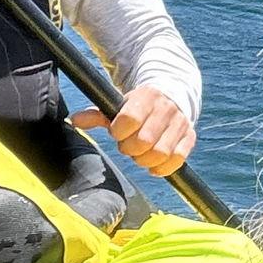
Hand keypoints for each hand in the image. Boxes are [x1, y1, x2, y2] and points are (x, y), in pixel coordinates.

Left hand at [71, 87, 195, 177]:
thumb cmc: (138, 105)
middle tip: (127, 145)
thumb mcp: (119, 104)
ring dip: (145, 160)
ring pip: (161, 153)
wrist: (171, 94)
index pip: (129, 119)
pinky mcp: (189, 137)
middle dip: (130, 148)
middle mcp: (166, 108)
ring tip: (140, 153)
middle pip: (144, 141)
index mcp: (146, 96)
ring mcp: (180, 123)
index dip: (119, 131)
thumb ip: (97, 114)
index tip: (117, 132)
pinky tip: (153, 165)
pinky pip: (178, 159)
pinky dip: (163, 167)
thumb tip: (74, 121)